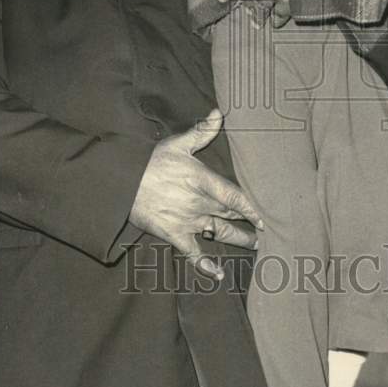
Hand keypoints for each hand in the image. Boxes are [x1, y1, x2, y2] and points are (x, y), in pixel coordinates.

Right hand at [128, 109, 263, 279]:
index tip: (263, 217)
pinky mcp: (175, 235)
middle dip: (249, 224)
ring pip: (220, 233)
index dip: (251, 208)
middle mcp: (200, 203)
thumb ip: (202, 131)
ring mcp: (188, 221)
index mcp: (203, 180)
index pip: (235, 197)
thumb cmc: (151, 162)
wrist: (123, 184)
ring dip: (238, 241)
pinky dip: (206, 265)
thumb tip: (220, 112)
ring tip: (254, 246)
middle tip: (265, 232)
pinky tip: (219, 273)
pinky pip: (194, 253)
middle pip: (231, 215)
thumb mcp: (178, 144)